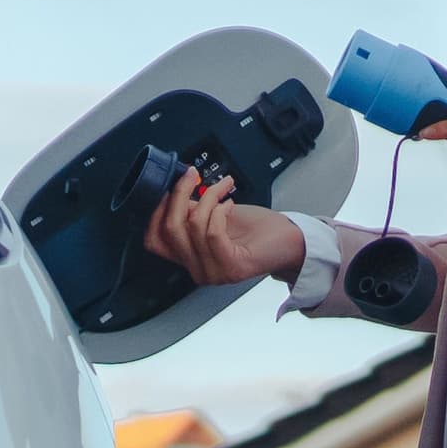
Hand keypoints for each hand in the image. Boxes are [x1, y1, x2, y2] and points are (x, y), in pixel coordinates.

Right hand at [141, 167, 308, 286]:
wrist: (292, 240)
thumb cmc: (259, 229)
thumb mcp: (214, 214)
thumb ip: (189, 209)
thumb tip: (169, 190)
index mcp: (190, 258)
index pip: (154, 240)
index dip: (155, 210)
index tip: (167, 184)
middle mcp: (199, 270)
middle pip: (169, 230)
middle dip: (178, 194)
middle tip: (192, 175)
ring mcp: (214, 272)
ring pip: (191, 226)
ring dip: (207, 198)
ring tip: (223, 189)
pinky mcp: (232, 268)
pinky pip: (212, 232)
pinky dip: (219, 211)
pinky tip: (230, 204)